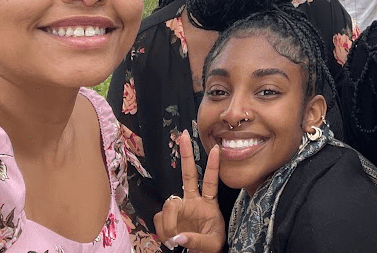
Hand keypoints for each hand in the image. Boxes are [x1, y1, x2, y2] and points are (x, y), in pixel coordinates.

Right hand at [153, 130, 226, 252]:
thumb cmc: (211, 247)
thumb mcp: (212, 245)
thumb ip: (197, 242)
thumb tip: (178, 237)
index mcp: (208, 204)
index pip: (211, 181)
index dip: (213, 166)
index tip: (217, 149)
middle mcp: (193, 201)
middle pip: (189, 173)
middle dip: (186, 154)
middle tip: (184, 134)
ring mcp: (180, 208)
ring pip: (168, 205)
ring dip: (168, 223)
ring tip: (174, 239)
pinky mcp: (168, 218)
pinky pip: (160, 218)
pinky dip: (163, 230)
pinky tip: (169, 239)